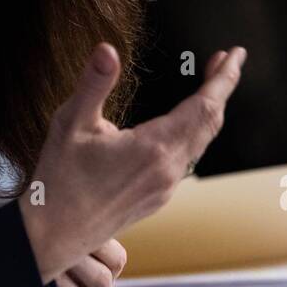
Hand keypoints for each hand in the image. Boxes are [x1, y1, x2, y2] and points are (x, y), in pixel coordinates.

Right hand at [19, 43, 245, 282]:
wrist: (52, 236)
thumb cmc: (58, 181)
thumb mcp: (70, 124)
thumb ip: (93, 84)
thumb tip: (107, 49)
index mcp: (153, 148)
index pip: (203, 106)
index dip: (224, 77)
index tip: (235, 54)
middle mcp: (167, 171)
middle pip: (210, 123)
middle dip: (222, 88)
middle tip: (226, 60)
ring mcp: (164, 188)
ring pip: (201, 143)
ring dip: (209, 112)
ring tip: (209, 86)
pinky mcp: (156, 199)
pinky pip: (187, 160)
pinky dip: (195, 133)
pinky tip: (182, 125)